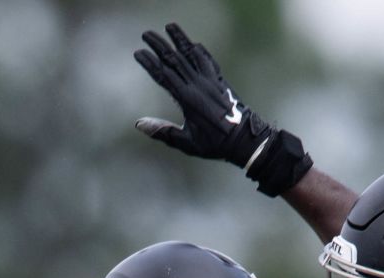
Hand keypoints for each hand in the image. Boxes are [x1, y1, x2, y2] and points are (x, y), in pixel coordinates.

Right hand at [133, 23, 313, 196]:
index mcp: (187, 99)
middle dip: (159, 45)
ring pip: (192, 55)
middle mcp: (197, 85)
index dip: (149, 63)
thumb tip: (139, 124)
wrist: (244, 139)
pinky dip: (200, 51)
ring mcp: (210, 81)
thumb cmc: (214, 144)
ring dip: (180, 39)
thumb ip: (163, 132)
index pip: (163, 76)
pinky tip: (194, 45)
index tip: (138, 53)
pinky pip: (208, 61)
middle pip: (174, 60)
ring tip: (170, 26)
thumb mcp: (186, 143)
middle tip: (146, 34)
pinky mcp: (220, 81)